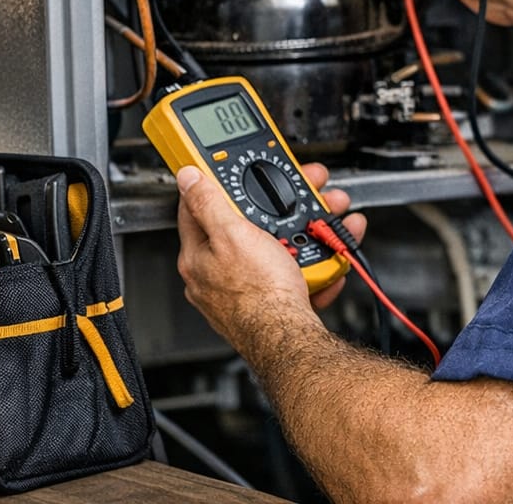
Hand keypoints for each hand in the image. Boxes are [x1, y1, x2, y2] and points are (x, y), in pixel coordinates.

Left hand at [175, 163, 367, 348]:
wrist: (290, 338)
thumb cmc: (259, 294)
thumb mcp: (232, 234)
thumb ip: (208, 202)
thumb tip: (186, 177)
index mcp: (200, 255)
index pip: (199, 208)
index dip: (220, 185)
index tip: (236, 174)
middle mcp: (218, 274)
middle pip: (249, 227)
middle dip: (282, 210)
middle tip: (304, 200)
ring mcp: (247, 288)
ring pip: (278, 249)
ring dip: (309, 235)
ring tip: (326, 230)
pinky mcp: (273, 302)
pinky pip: (295, 274)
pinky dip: (314, 265)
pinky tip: (325, 261)